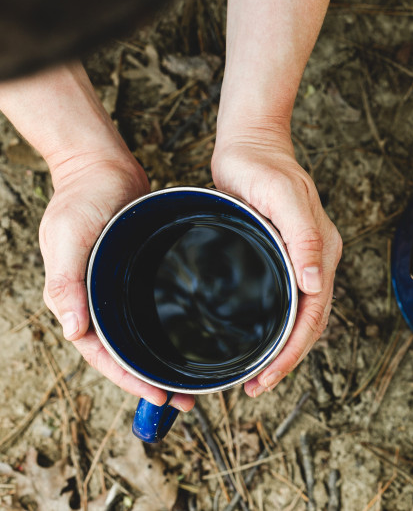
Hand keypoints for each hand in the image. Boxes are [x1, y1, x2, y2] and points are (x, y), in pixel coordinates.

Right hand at [39, 156, 195, 411]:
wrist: (100, 164)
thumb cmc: (80, 199)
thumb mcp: (68, 238)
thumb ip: (66, 282)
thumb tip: (72, 329)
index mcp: (75, 301)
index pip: (102, 355)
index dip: (129, 380)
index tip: (159, 398)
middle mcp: (97, 301)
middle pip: (124, 353)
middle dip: (152, 380)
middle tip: (187, 400)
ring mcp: (117, 289)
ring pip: (140, 336)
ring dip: (162, 359)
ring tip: (194, 380)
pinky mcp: (137, 273)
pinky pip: (151, 310)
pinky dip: (167, 328)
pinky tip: (193, 335)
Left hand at [211, 129, 341, 396]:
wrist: (251, 142)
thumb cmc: (262, 166)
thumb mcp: (282, 197)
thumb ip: (302, 238)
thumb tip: (316, 285)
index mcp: (322, 250)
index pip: (314, 313)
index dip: (293, 350)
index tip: (267, 375)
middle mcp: (318, 258)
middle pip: (311, 321)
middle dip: (289, 358)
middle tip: (257, 386)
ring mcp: (304, 257)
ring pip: (302, 315)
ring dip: (285, 347)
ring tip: (258, 373)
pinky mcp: (287, 254)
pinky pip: (290, 299)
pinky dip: (279, 325)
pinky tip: (260, 335)